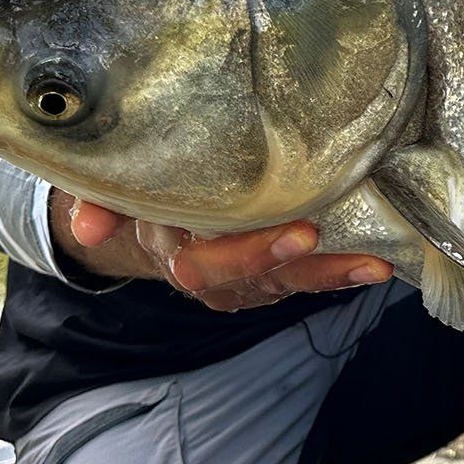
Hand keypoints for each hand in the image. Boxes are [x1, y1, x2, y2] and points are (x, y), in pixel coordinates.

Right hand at [49, 189, 393, 311]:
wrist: (143, 198)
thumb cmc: (139, 177)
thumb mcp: (115, 181)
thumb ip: (101, 196)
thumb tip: (88, 230)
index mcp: (169, 246)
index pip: (206, 265)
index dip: (252, 254)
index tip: (300, 232)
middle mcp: (205, 269)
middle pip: (246, 281)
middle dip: (289, 263)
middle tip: (326, 236)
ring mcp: (238, 276)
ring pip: (282, 286)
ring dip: (328, 276)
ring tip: (373, 266)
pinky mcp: (266, 272)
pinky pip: (301, 280)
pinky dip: (336, 274)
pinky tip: (375, 265)